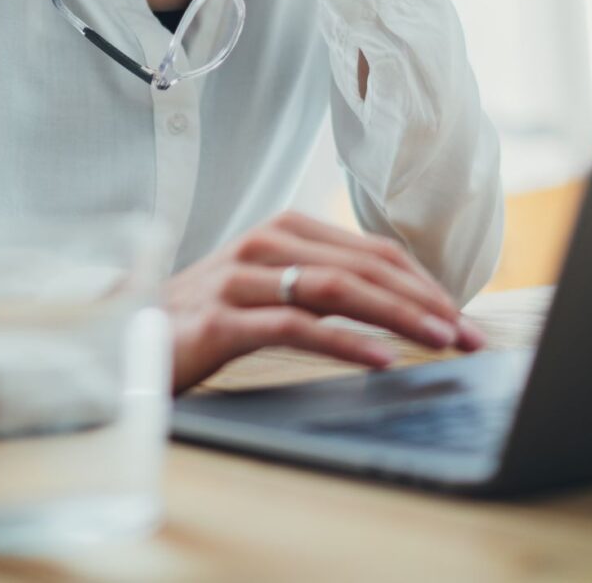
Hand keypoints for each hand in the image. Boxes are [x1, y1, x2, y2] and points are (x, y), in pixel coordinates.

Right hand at [163, 211, 486, 392]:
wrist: (122, 338)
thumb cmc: (203, 319)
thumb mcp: (266, 291)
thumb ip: (318, 287)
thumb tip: (394, 308)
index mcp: (283, 231)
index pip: (372, 251)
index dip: (424, 282)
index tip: (463, 318)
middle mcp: (264, 244)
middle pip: (364, 266)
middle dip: (426, 301)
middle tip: (469, 335)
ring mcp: (240, 278)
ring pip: (337, 289)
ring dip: (399, 316)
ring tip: (440, 341)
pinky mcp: (221, 318)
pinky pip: (295, 326)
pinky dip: (344, 341)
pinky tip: (380, 359)